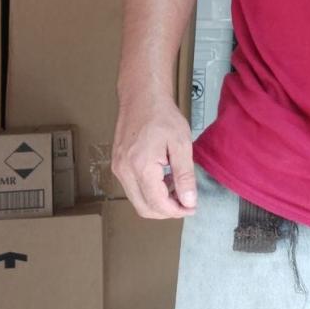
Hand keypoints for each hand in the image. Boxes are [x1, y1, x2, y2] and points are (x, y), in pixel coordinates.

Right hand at [112, 90, 197, 219]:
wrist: (142, 97)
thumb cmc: (162, 115)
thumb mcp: (181, 144)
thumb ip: (185, 176)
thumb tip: (188, 201)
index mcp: (141, 166)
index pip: (157, 204)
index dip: (176, 211)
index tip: (192, 208)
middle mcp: (124, 171)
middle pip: (144, 208)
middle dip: (167, 211)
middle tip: (186, 203)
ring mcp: (118, 168)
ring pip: (137, 201)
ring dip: (158, 202)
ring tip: (177, 188)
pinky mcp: (118, 165)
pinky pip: (132, 189)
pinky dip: (149, 192)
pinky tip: (165, 180)